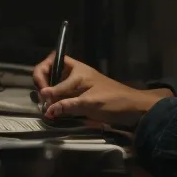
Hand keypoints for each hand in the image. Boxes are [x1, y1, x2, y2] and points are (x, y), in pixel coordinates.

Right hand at [32, 53, 169, 126]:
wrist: (135, 111)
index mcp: (77, 70)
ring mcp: (77, 87)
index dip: (42, 76)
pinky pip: (63, 98)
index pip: (51, 63)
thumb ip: (68, 105)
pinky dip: (56, 103)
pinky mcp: (80, 98)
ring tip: (46, 108)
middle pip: (50, 71)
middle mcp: (75, 75)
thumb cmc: (115, 101)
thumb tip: (47, 108)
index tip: (43, 92)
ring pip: (55, 86)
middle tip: (41, 99)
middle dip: (42, 83)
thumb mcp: (91, 103)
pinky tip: (54, 112)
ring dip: (49, 95)